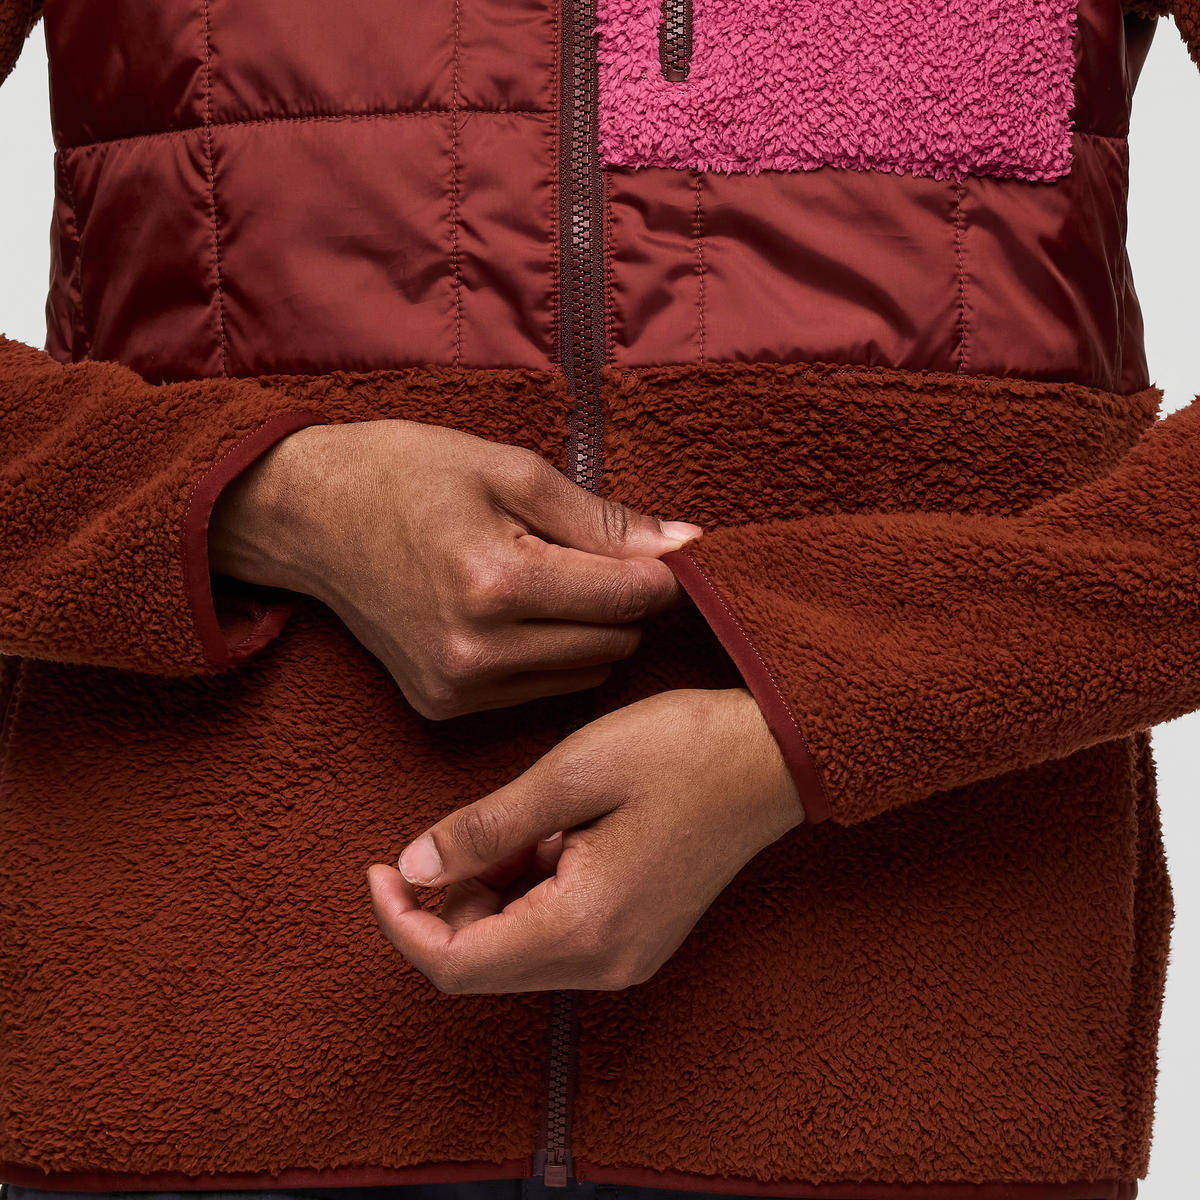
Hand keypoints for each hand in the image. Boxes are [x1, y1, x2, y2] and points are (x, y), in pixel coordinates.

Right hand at [209, 421, 699, 717]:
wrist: (310, 518)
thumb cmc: (407, 475)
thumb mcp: (509, 470)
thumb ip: (601, 518)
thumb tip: (685, 544)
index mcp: (497, 583)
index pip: (628, 597)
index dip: (659, 571)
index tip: (656, 549)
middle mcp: (478, 652)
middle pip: (614, 643)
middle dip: (623, 601)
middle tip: (593, 557)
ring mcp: (457, 688)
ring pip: (586, 674)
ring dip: (590, 632)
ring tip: (551, 582)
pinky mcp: (442, 707)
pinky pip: (539, 690)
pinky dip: (549, 656)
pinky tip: (519, 616)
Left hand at [368, 688, 803, 992]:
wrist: (774, 756)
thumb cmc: (682, 751)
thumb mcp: (570, 773)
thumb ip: (484, 827)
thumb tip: (410, 868)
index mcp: (585, 926)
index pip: (456, 964)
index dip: (400, 922)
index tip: (376, 867)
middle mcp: (606, 964)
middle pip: (483, 964)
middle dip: (448, 902)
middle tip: (456, 829)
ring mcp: (627, 957)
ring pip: (516, 950)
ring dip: (492, 891)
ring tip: (524, 820)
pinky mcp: (638, 938)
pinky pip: (554, 934)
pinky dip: (529, 890)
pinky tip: (556, 833)